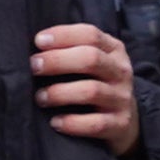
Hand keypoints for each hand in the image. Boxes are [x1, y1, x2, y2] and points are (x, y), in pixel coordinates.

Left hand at [33, 22, 138, 153]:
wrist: (125, 121)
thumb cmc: (97, 84)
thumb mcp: (93, 62)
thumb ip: (72, 50)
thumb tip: (37, 46)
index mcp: (114, 50)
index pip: (90, 35)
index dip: (63, 36)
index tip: (39, 41)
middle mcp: (121, 72)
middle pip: (91, 59)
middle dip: (58, 61)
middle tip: (34, 67)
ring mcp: (122, 99)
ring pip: (91, 91)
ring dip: (60, 93)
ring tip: (40, 97)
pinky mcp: (119, 124)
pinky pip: (95, 124)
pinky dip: (72, 123)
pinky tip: (55, 122)